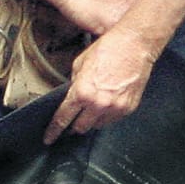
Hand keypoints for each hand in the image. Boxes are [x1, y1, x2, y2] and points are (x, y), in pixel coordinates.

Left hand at [46, 22, 161, 141]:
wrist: (135, 45)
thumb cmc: (109, 48)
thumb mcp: (80, 63)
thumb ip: (74, 84)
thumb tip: (73, 95)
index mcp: (82, 92)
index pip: (63, 118)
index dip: (54, 130)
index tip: (49, 138)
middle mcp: (98, 104)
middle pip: (80, 127)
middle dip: (74, 125)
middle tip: (73, 120)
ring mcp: (115, 108)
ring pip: (97, 125)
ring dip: (92, 119)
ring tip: (94, 106)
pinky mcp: (128, 108)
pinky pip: (113, 119)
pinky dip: (107, 115)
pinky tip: (107, 102)